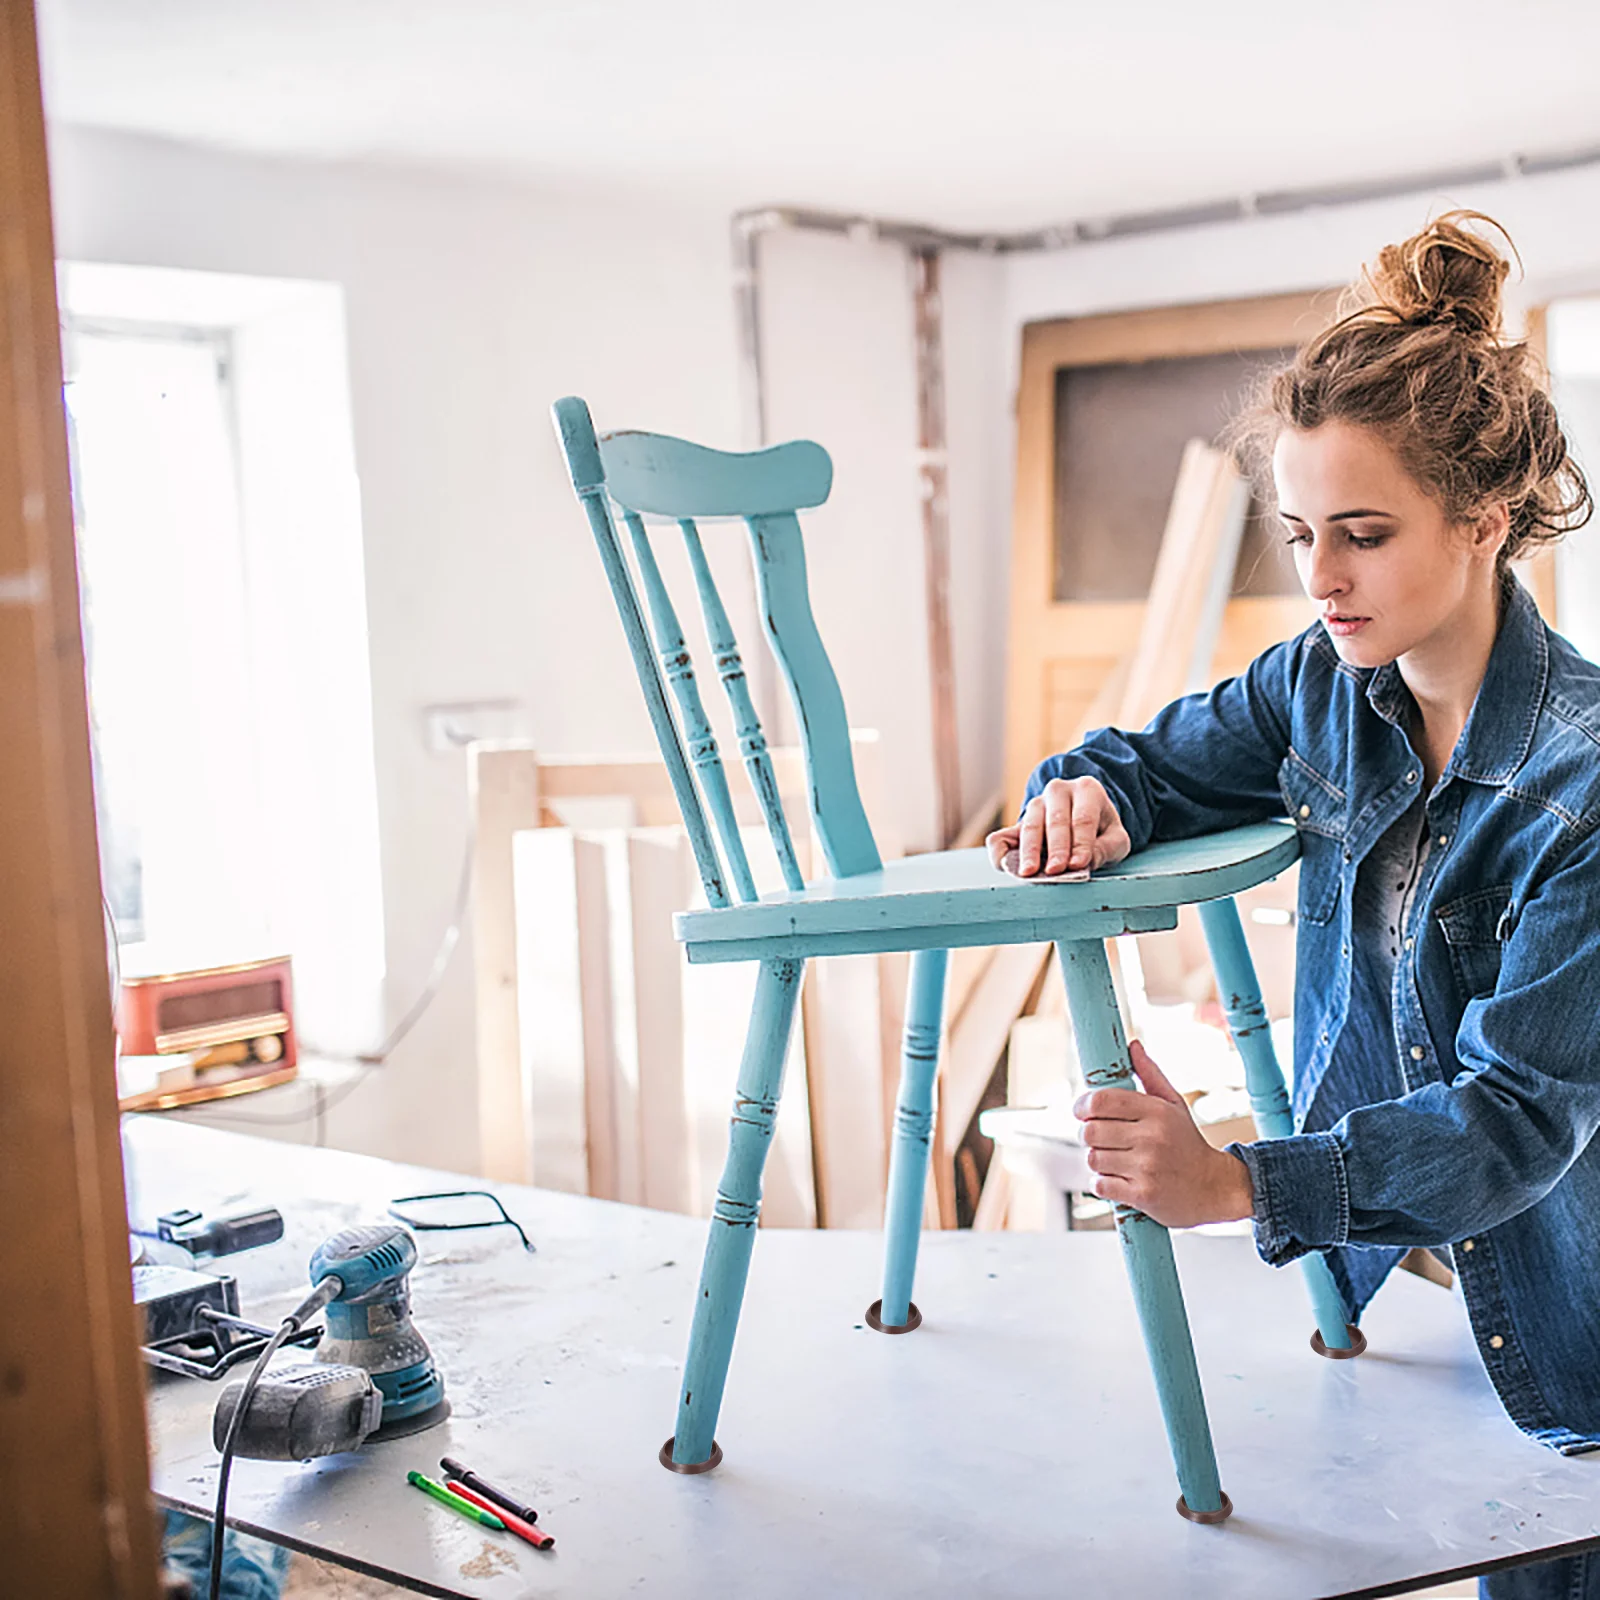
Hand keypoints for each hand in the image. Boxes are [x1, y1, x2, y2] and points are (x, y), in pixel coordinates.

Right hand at [987, 776, 1130, 876]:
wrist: (1082, 821)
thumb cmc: (1102, 831)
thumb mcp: (1116, 839)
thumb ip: (1106, 849)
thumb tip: (1084, 863)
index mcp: (1087, 790)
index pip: (1083, 819)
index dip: (1081, 843)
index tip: (1078, 865)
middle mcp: (1058, 791)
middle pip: (1056, 821)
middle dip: (1055, 849)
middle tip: (1055, 870)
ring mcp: (1034, 805)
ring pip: (1030, 826)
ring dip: (1029, 851)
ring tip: (1029, 872)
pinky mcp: (1016, 824)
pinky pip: (1001, 836)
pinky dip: (1000, 851)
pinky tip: (1005, 865)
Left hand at [1073, 1042, 1255, 1228]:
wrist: (1214, 1188)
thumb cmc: (1187, 1143)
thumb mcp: (1173, 1104)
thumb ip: (1150, 1074)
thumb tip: (1132, 1045)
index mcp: (1156, 1112)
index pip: (1101, 1101)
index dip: (1082, 1105)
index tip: (1082, 1111)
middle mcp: (1151, 1138)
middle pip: (1090, 1131)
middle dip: (1088, 1135)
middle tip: (1100, 1138)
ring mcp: (1146, 1167)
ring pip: (1093, 1159)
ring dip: (1098, 1160)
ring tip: (1115, 1160)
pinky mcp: (1143, 1195)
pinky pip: (1100, 1185)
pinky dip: (1103, 1184)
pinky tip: (1118, 1180)